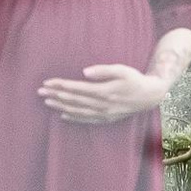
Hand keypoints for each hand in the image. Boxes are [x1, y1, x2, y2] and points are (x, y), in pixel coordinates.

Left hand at [38, 60, 167, 123]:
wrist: (150, 96)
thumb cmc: (135, 79)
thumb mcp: (122, 70)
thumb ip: (103, 70)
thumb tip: (84, 72)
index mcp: (105, 91)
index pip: (77, 88)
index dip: (61, 85)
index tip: (47, 82)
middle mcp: (102, 105)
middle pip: (74, 100)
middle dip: (56, 95)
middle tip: (40, 92)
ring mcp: (104, 114)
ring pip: (78, 111)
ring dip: (61, 106)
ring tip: (47, 102)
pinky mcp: (107, 119)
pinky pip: (87, 120)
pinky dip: (74, 118)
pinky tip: (64, 115)